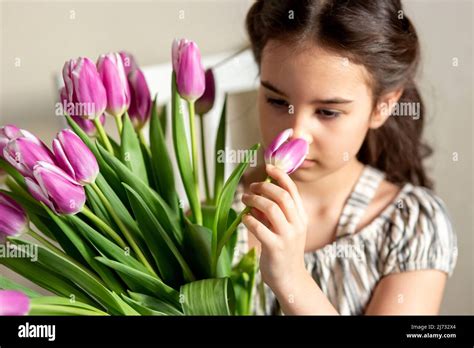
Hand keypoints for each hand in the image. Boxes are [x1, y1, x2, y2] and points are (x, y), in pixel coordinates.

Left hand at [241, 164, 308, 292]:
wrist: (290, 279)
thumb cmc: (283, 250)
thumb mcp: (284, 229)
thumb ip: (273, 213)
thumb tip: (256, 196)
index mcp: (301, 217)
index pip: (292, 190)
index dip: (280, 176)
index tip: (268, 167)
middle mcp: (297, 225)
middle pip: (282, 196)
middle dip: (264, 187)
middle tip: (251, 187)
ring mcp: (287, 237)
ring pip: (271, 209)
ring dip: (255, 200)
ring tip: (244, 199)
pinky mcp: (275, 248)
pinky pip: (259, 228)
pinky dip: (249, 219)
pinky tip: (244, 218)